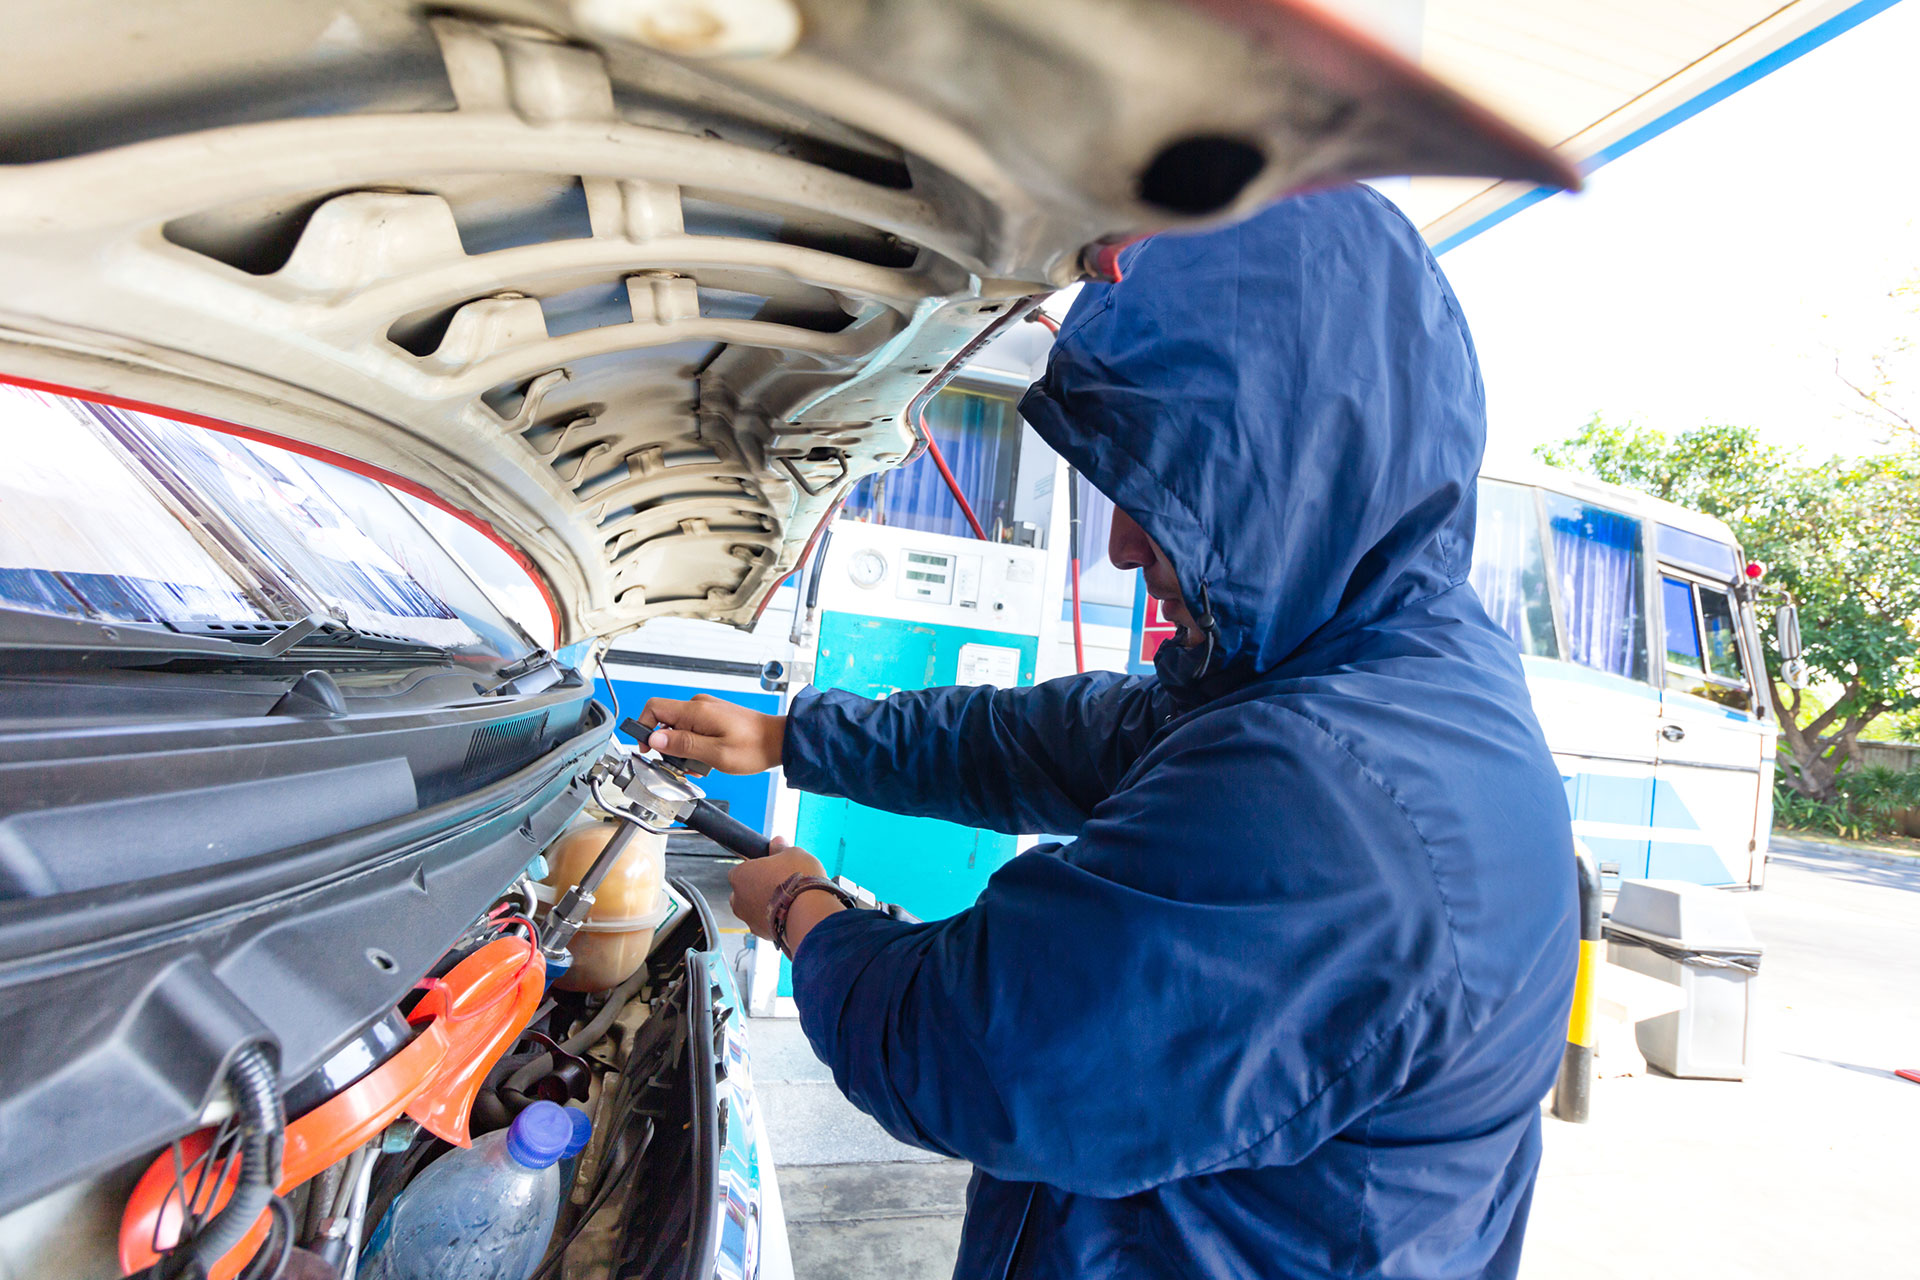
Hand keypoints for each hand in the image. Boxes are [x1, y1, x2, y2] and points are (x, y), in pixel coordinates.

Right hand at [639, 693, 784, 774]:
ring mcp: (706, 710)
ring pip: (678, 727)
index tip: (648, 750)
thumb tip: (654, 739)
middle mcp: (699, 706)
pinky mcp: (712, 717)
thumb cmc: (754, 747)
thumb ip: (683, 746)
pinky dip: (692, 744)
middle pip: (664, 720)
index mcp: (696, 711)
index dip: (644, 728)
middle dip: (666, 745)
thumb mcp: (715, 753)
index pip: (654, 708)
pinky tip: (705, 758)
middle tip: (679, 764)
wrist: (778, 741)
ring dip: (681, 748)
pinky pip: (691, 728)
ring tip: (698, 764)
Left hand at [728, 840, 842, 952]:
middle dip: (760, 889)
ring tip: (790, 900)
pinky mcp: (762, 935)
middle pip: (746, 891)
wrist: (810, 914)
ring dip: (767, 906)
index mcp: (740, 875)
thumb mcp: (793, 853)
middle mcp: (738, 899)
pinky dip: (775, 920)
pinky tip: (792, 914)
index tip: (772, 868)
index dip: (758, 868)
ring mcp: (749, 919)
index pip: (742, 869)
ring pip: (755, 910)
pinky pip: (766, 924)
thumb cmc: (799, 880)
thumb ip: (780, 848)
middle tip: (781, 884)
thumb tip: (777, 843)